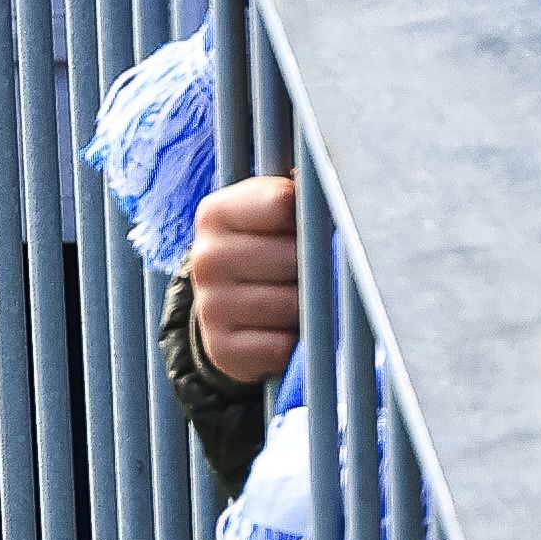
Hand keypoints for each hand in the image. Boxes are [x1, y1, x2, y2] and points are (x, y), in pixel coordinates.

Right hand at [186, 173, 301, 384]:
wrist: (227, 306)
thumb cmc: (264, 249)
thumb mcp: (269, 211)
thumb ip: (298, 195)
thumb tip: (335, 191)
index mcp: (216, 212)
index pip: (282, 203)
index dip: (310, 216)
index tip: (313, 223)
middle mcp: (205, 257)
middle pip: (293, 258)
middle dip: (313, 267)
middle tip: (308, 269)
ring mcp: (209, 305)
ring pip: (292, 305)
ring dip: (308, 307)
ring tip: (298, 298)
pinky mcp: (221, 349)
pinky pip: (282, 347)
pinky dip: (294, 342)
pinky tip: (284, 329)